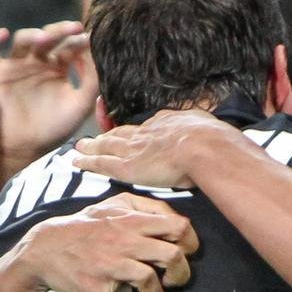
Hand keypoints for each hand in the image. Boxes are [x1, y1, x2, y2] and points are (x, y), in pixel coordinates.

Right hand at [0, 21, 98, 183]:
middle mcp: (36, 62)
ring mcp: (15, 65)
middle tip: (74, 28)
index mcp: (57, 68)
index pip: (68, 47)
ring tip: (45, 37)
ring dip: (33, 34)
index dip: (78, 41)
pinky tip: (3, 34)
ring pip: (23, 40)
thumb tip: (96, 55)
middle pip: (48, 37)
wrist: (24, 149)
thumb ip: (92, 83)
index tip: (89, 39)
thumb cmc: (53, 129)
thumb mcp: (80, 106)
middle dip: (61, 31)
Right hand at [16, 193, 199, 291]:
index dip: (191, 242)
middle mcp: (124, 242)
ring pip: (148, 281)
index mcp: (132, 222)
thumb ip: (144, 206)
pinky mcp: (93, 288)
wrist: (43, 247)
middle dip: (183, 273)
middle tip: (177, 283)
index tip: (188, 254)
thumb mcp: (114, 204)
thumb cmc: (85, 225)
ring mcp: (108, 265)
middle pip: (171, 255)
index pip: (177, 226)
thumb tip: (172, 217)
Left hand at [72, 108, 233, 188]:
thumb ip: (204, 132)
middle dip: (107, 136)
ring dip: (92, 147)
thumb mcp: (210, 129)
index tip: (130, 134)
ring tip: (80, 148)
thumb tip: (212, 136)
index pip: (147, 129)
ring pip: (107, 146)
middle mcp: (147, 133)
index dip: (136, 133)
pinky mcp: (127, 166)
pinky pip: (102, 164)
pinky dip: (88, 162)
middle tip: (93, 138)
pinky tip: (77, 162)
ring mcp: (135, 149)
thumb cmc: (214, 142)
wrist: (204, 147)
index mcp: (167, 124)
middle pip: (122, 134)